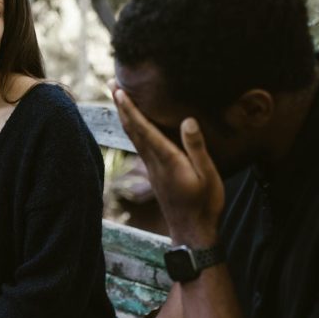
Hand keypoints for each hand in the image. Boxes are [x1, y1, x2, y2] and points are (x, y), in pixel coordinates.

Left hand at [112, 88, 223, 246]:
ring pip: (134, 137)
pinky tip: (134, 125)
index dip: (130, 109)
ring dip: (125, 116)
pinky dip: (133, 129)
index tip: (119, 91)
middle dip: (121, 106)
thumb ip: (196, 148)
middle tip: (111, 84)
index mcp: (167, 159)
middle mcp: (155, 162)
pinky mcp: (155, 174)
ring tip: (118, 98)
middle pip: (133, 129)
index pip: (144, 129)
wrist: (193, 233)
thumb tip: (187, 120)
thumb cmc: (205, 204)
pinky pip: (140, 145)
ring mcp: (153, 169)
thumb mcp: (208, 175)